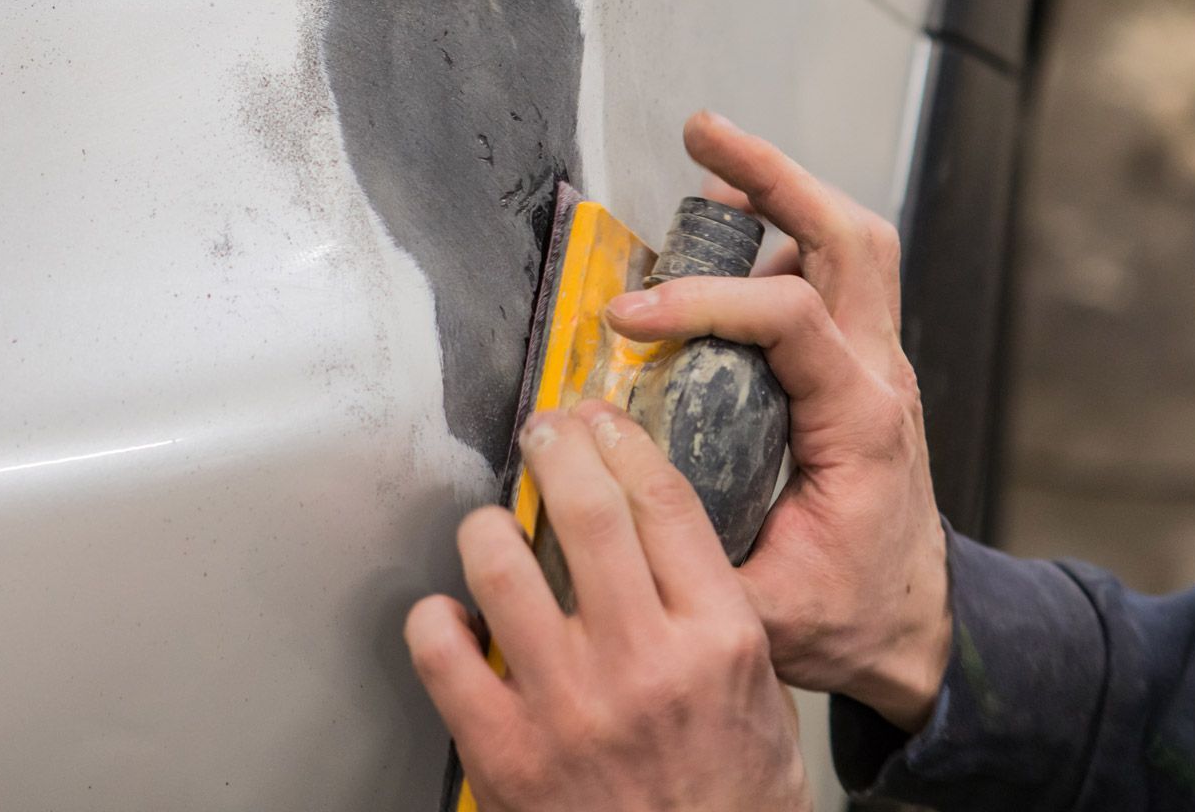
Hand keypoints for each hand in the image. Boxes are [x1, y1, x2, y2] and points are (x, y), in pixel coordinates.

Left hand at [406, 402, 810, 811]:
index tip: (601, 420)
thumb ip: (710, 604)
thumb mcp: (757, 690)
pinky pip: (440, 649)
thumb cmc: (731, 799)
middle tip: (543, 432)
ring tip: (493, 530)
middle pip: (584, 505)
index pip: (663, 500)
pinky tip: (453, 619)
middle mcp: (643, 663)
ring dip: (488, 528)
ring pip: (497, 563)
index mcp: (718, 639)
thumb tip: (649, 516)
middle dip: (555, 446)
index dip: (622, 439)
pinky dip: (437, 620)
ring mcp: (566, 708)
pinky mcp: (502, 754)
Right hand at [604, 112, 951, 731]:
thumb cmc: (850, 619)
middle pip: (847, 238)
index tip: (626, 318)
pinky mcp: (860, 370)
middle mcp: (879, 378)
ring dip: (787, 191)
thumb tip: (599, 510)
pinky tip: (735, 236)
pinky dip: (789, 234)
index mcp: (859, 424)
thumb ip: (685, 564)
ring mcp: (877, 367)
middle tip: (701, 133)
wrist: (918, 632)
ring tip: (712, 164)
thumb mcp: (763, 611)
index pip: (787, 320)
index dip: (702, 303)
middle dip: (775, 175)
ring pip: (851, 243)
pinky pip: (837, 275)